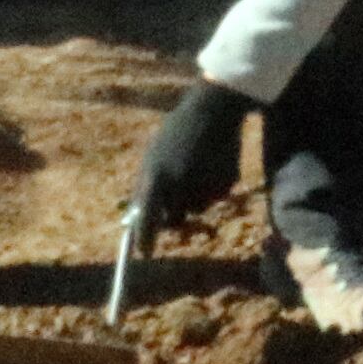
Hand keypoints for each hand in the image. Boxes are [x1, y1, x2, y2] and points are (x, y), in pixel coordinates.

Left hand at [132, 84, 254, 242]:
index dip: (145, 240)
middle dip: (174, 215)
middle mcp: (181, 185)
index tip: (143, 253)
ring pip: (198, 208)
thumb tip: (135, 219)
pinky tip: (211, 163)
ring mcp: (206, 185)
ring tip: (195, 167)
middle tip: (175, 199)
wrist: (213, 109)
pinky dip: (213, 187)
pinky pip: (216, 197)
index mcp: (157, 177)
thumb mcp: (152, 156)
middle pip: (176, 218)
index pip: (148, 219)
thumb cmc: (176, 133)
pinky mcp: (227, 183)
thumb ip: (144, 187)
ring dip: (194, 197)